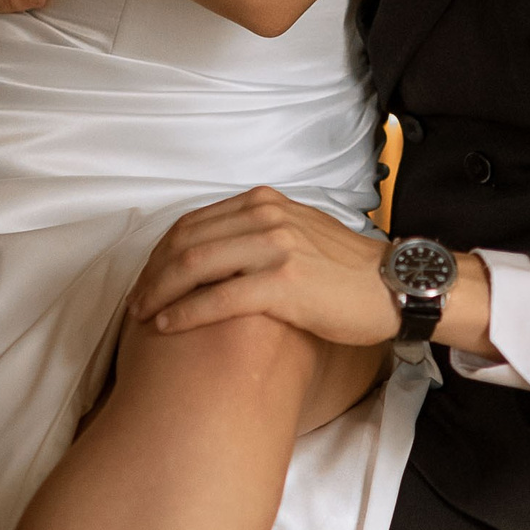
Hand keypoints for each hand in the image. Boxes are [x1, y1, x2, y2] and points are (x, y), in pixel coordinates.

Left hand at [128, 191, 498, 353]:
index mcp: (266, 203)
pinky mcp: (283, 284)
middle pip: (186, 241)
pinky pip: (218, 299)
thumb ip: (260, 234)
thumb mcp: (301, 234)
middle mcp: (267, 217)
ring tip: (142, 315)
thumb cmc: (349, 273)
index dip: (161, 252)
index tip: (146, 277)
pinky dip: (185, 312)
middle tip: (135, 301)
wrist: (395, 288)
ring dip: (160, 292)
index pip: (194, 222)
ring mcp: (275, 248)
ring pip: (194, 266)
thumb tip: (220, 253)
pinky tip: (167, 326)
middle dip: (152, 273)